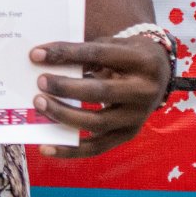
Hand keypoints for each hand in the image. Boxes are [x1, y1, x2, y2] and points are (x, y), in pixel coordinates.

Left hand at [31, 35, 169, 157]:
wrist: (160, 75)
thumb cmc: (125, 57)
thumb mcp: (112, 46)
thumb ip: (83, 52)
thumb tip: (42, 61)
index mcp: (141, 60)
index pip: (98, 54)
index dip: (66, 53)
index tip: (36, 54)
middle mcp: (144, 90)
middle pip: (100, 92)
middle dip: (65, 88)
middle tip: (40, 82)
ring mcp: (138, 116)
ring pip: (97, 122)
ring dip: (63, 115)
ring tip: (39, 104)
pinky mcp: (129, 134)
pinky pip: (97, 147)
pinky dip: (70, 150)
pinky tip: (46, 147)